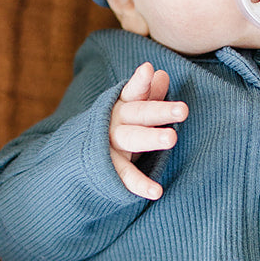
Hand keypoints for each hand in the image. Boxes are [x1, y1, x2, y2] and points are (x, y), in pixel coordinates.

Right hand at [109, 62, 187, 199]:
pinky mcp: (107, 168)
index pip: (133, 91)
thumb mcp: (130, 110)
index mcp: (121, 105)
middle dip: (159, 111)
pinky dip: (140, 184)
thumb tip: (162, 74)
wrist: (76, 157)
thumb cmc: (115, 127)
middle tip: (183, 110)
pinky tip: (157, 192)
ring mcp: (109, 145)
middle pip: (138, 114)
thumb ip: (148, 93)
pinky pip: (125, 175)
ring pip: (131, 139)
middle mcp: (113, 122)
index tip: (149, 69)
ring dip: (151, 138)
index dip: (141, 81)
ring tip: (172, 138)